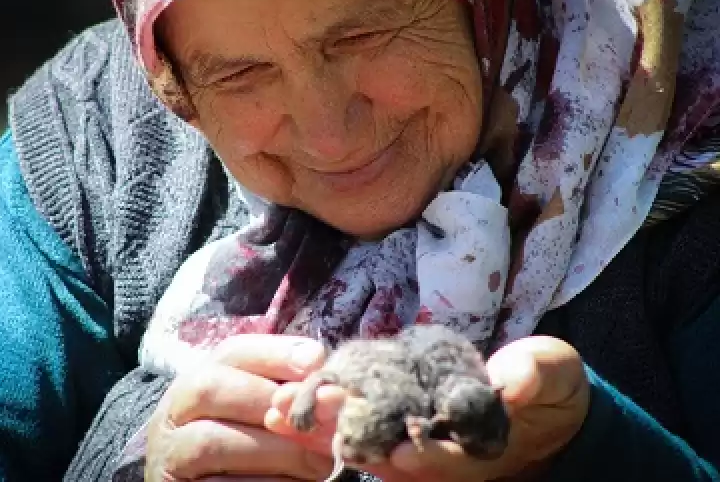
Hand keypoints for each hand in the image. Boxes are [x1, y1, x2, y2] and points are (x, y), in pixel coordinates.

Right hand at [144, 334, 336, 480]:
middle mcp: (175, 410)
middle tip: (318, 422)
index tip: (316, 362)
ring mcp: (171, 453)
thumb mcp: (263, 407)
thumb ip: (287, 387)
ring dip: (273, 450)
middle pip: (212, 388)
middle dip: (270, 402)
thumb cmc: (249, 442)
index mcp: (200, 378)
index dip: (275, 353)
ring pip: (211, 441)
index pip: (232, 351)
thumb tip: (320, 367)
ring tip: (316, 463)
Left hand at [266, 335, 589, 481]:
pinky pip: (353, 428)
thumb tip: (513, 379)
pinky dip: (321, 420)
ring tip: (280, 412)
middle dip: (349, 437)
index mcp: (478, 444)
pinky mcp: (393, 424)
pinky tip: (286, 407)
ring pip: (362, 445)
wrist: (534, 406)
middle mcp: (439, 452)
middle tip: (308, 416)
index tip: (399, 449)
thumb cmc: (547, 388)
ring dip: (321, 433)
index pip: (449, 457)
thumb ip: (535, 375)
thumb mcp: (552, 374)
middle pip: (390, 454)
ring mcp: (412, 442)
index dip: (426, 456)